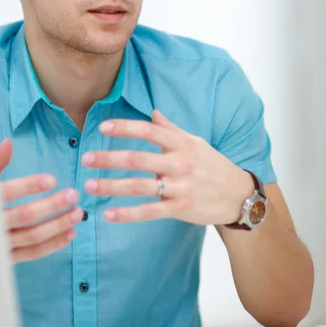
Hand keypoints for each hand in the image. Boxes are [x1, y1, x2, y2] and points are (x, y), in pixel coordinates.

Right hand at [0, 139, 82, 262]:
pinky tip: (71, 232)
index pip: (7, 192)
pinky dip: (54, 244)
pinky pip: (33, 253)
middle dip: (52, 205)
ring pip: (33, 236)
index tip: (52, 179)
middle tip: (74, 194)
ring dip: (58, 225)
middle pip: (25, 216)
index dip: (30, 185)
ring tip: (78, 213)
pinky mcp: (7, 259)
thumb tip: (8, 142)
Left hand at [82, 110, 252, 224]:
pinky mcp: (180, 208)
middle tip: (86, 158)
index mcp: (181, 143)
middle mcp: (180, 163)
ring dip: (112, 186)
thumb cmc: (212, 164)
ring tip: (90, 185)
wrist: (238, 195)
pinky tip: (108, 214)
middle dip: (110, 158)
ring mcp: (180, 187)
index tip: (102, 127)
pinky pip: (149, 212)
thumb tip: (153, 112)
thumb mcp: (195, 142)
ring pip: (140, 186)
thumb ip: (171, 129)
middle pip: (138, 159)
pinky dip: (127, 214)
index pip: (149, 131)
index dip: (124, 128)